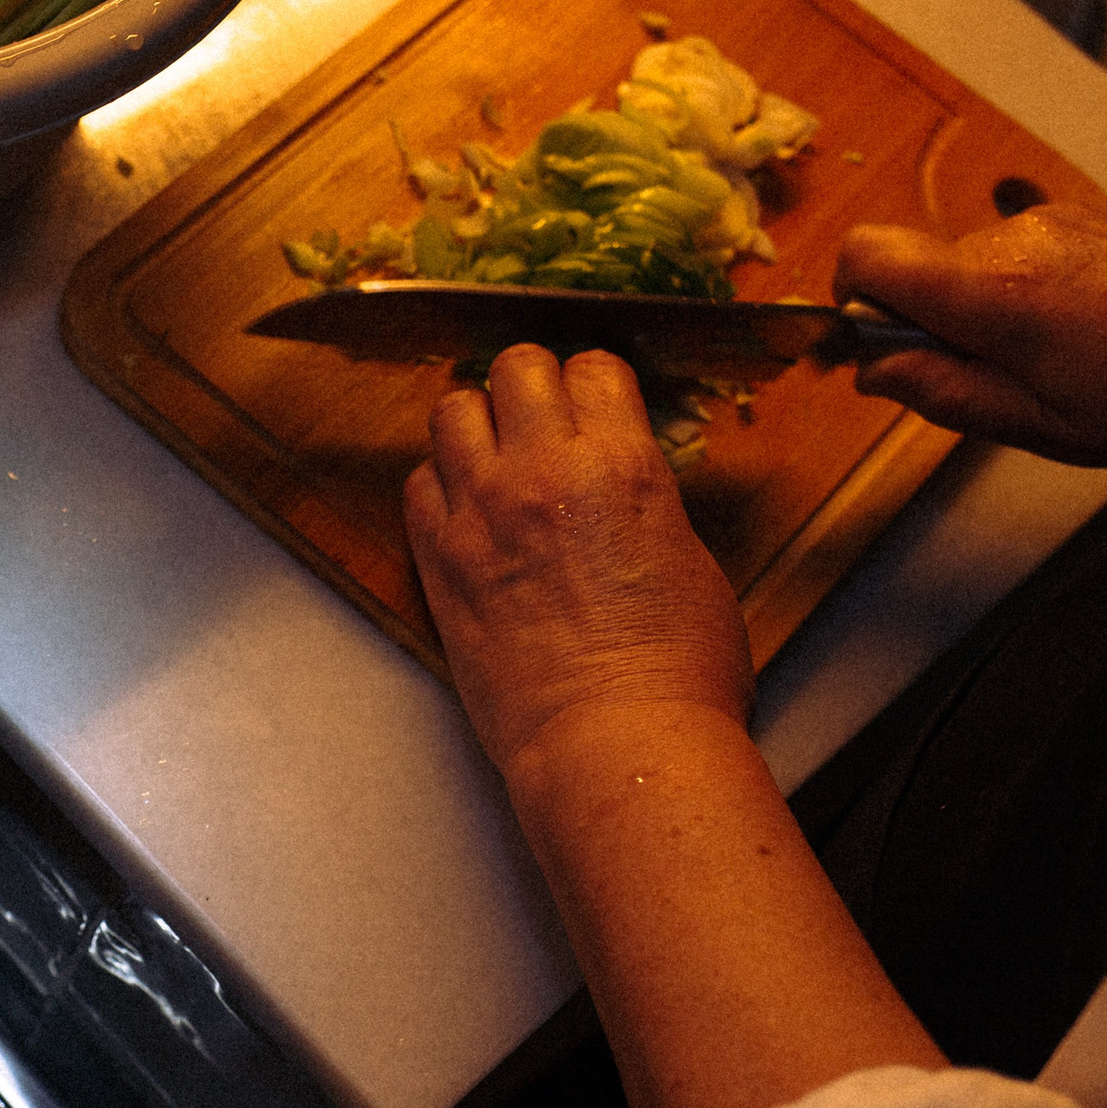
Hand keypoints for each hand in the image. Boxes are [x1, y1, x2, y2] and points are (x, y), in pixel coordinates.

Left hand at [404, 345, 751, 774]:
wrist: (616, 741)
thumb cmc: (677, 672)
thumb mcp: (690, 558)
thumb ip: (646, 502)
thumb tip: (626, 488)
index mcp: (622, 465)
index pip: (592, 366)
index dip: (594, 381)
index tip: (593, 401)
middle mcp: (542, 473)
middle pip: (515, 366)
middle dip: (530, 383)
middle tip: (540, 417)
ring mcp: (480, 514)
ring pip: (450, 411)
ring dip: (476, 424)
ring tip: (495, 455)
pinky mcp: (439, 562)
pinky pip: (416, 485)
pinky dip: (437, 485)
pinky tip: (463, 509)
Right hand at [837, 203, 1106, 466]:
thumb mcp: (1054, 427)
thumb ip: (950, 397)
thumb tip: (875, 375)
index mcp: (991, 291)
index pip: (864, 258)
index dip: (849, 307)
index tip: (879, 355)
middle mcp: (1013, 239)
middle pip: (915, 271)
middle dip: (928, 329)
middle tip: (992, 387)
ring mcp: (1054, 221)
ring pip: (968, 268)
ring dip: (985, 319)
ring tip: (1058, 368)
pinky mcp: (1090, 218)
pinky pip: (1018, 257)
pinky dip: (1025, 300)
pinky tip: (1086, 340)